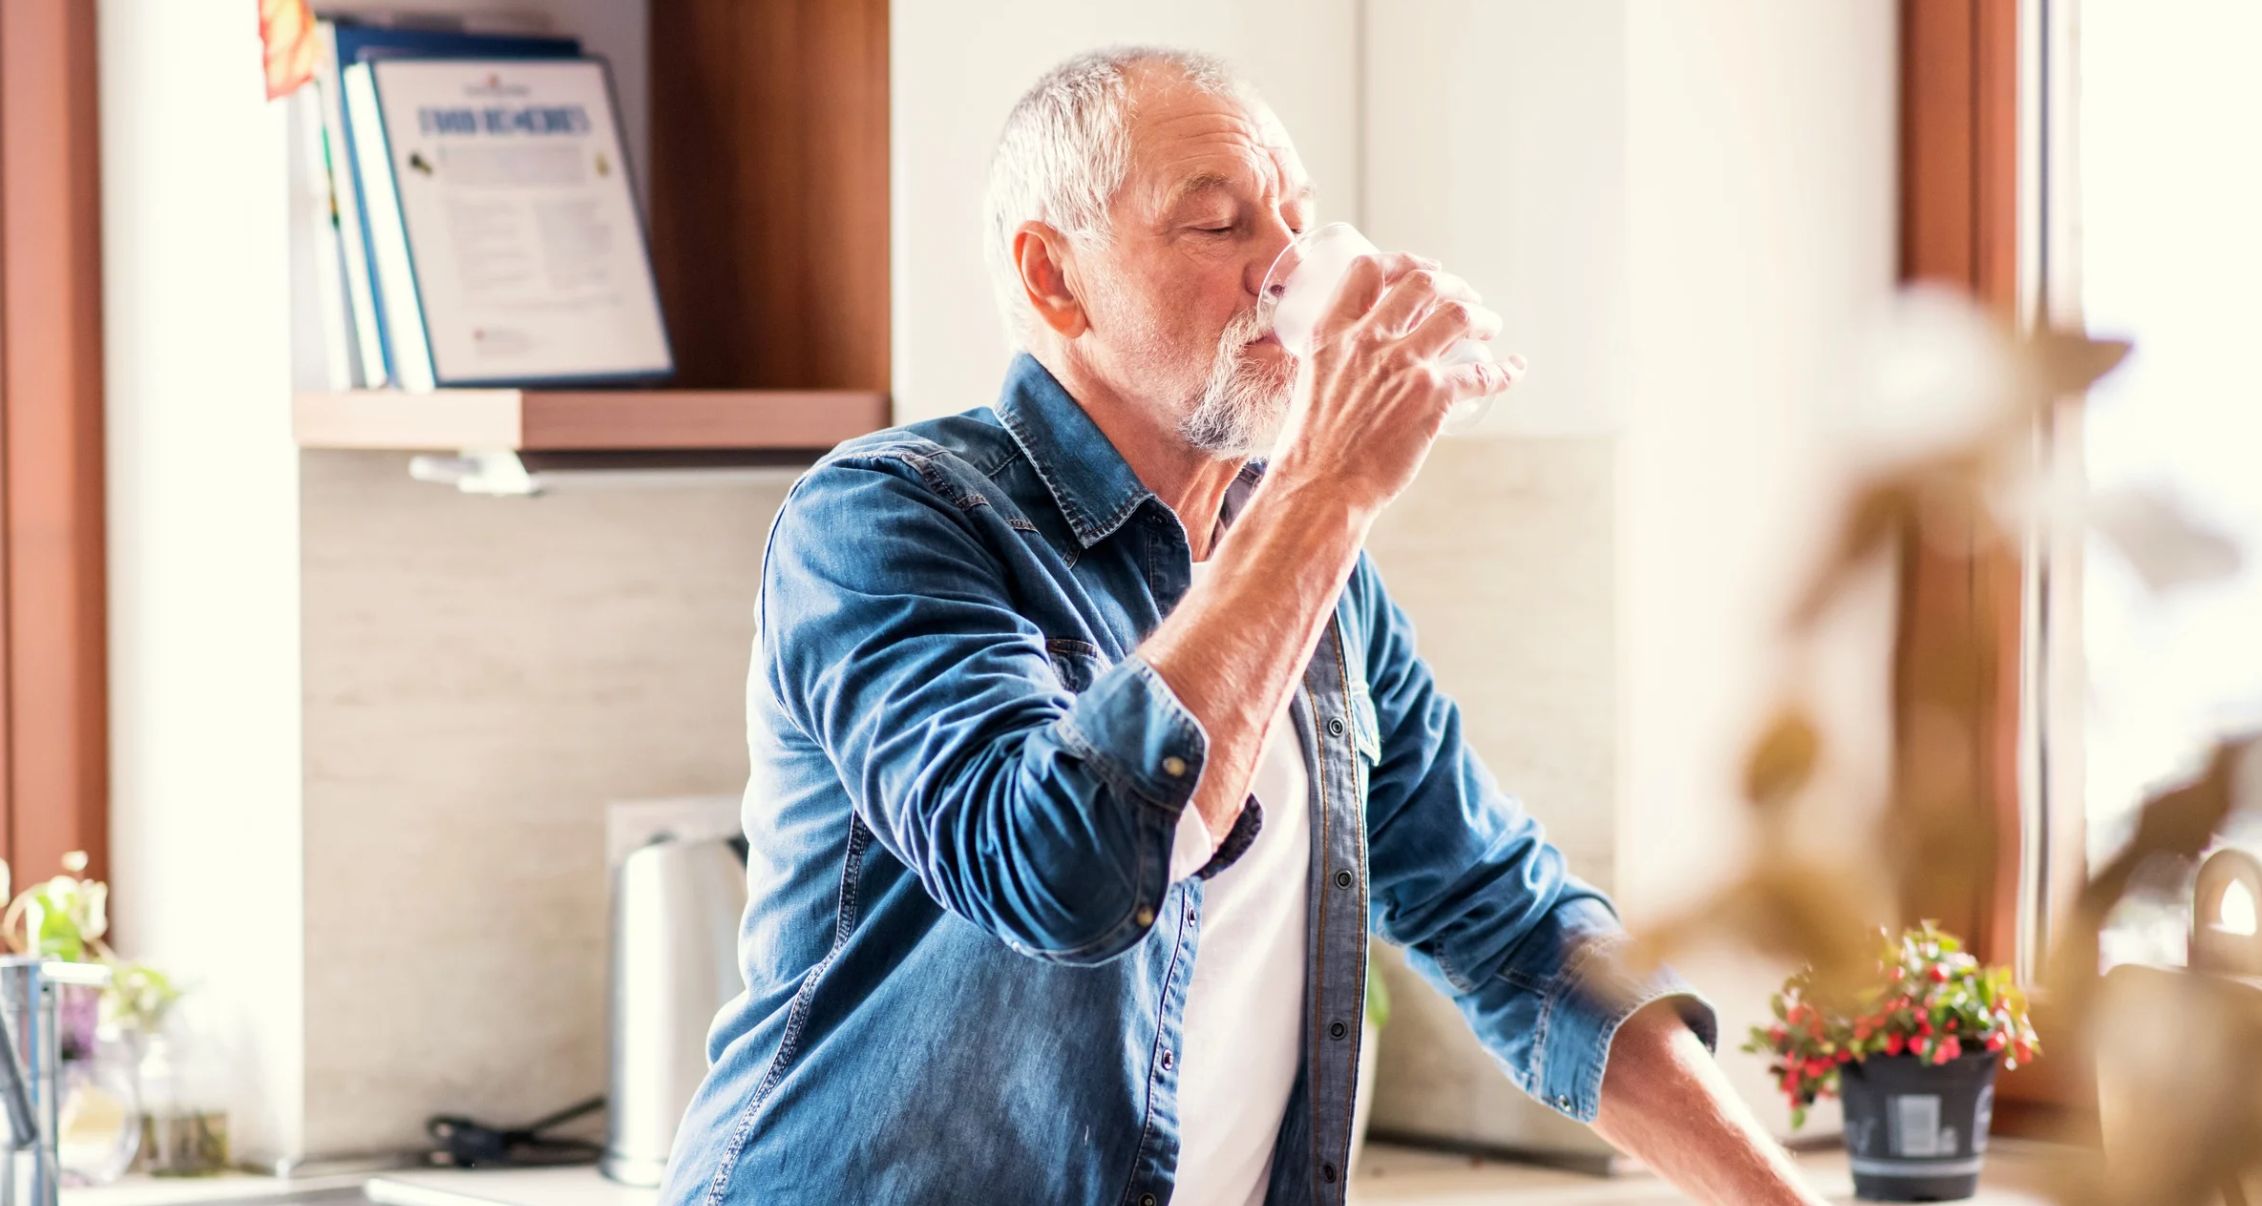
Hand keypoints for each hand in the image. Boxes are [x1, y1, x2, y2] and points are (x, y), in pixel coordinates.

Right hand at [1267, 253, 1514, 513]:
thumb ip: (1336, 363)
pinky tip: (1514, 369)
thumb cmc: (1310, 448)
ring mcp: (1403, 366)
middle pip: (1422, 285)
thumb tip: (1359, 362)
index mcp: (1331, 334)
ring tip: (1490, 325)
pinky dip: (1505, 370)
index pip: (1367, 271)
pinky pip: (1482, 372)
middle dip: (1453, 285)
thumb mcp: (1311, 384)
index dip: (1403, 262)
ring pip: (1458, 316)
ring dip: (1482, 316)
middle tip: (1467, 298)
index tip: (1424, 269)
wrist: (1320, 488)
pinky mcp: (1432, 398)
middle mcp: (1368, 340)